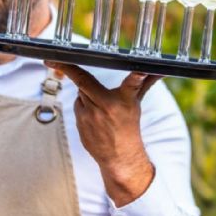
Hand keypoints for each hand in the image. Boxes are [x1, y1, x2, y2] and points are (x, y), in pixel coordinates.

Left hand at [44, 61, 161, 206]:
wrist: (119, 157)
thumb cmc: (128, 125)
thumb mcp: (136, 103)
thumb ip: (145, 82)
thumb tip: (162, 70)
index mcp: (126, 100)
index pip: (133, 84)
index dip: (137, 75)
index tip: (141, 69)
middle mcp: (108, 106)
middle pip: (84, 81)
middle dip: (68, 68)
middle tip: (54, 59)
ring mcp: (91, 115)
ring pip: (81, 91)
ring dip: (86, 91)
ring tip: (99, 102)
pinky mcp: (80, 122)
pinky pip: (78, 104)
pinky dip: (83, 103)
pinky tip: (94, 113)